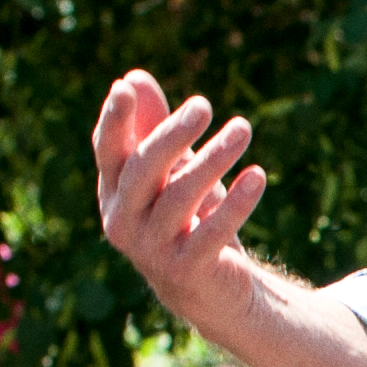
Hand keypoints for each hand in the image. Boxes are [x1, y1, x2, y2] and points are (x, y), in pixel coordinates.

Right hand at [94, 71, 270, 322]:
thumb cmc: (188, 220)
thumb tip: (133, 76)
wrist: (211, 291)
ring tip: (243, 129)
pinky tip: (258, 175)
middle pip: (143, 170)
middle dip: (173, 134)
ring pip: (180, 196)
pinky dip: (237, 203)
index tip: (125, 88)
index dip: (115, 121)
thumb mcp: (173, 173)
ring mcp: (151, 250)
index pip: (108, 151)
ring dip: (214, 158)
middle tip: (204, 105)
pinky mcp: (186, 271)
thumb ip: (154, 129)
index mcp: (113, 194)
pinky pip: (212, 232)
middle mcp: (122, 222)